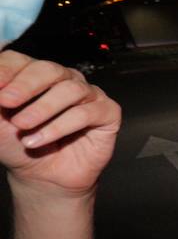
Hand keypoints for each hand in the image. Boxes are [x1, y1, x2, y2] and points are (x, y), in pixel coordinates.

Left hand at [0, 52, 119, 195]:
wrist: (42, 178)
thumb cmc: (18, 147)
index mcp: (32, 76)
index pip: (20, 61)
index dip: (6, 70)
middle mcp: (62, 80)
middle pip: (49, 69)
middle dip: (26, 85)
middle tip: (7, 101)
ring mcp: (87, 95)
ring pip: (70, 89)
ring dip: (43, 109)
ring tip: (22, 127)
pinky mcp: (107, 113)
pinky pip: (87, 113)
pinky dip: (60, 126)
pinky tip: (38, 140)